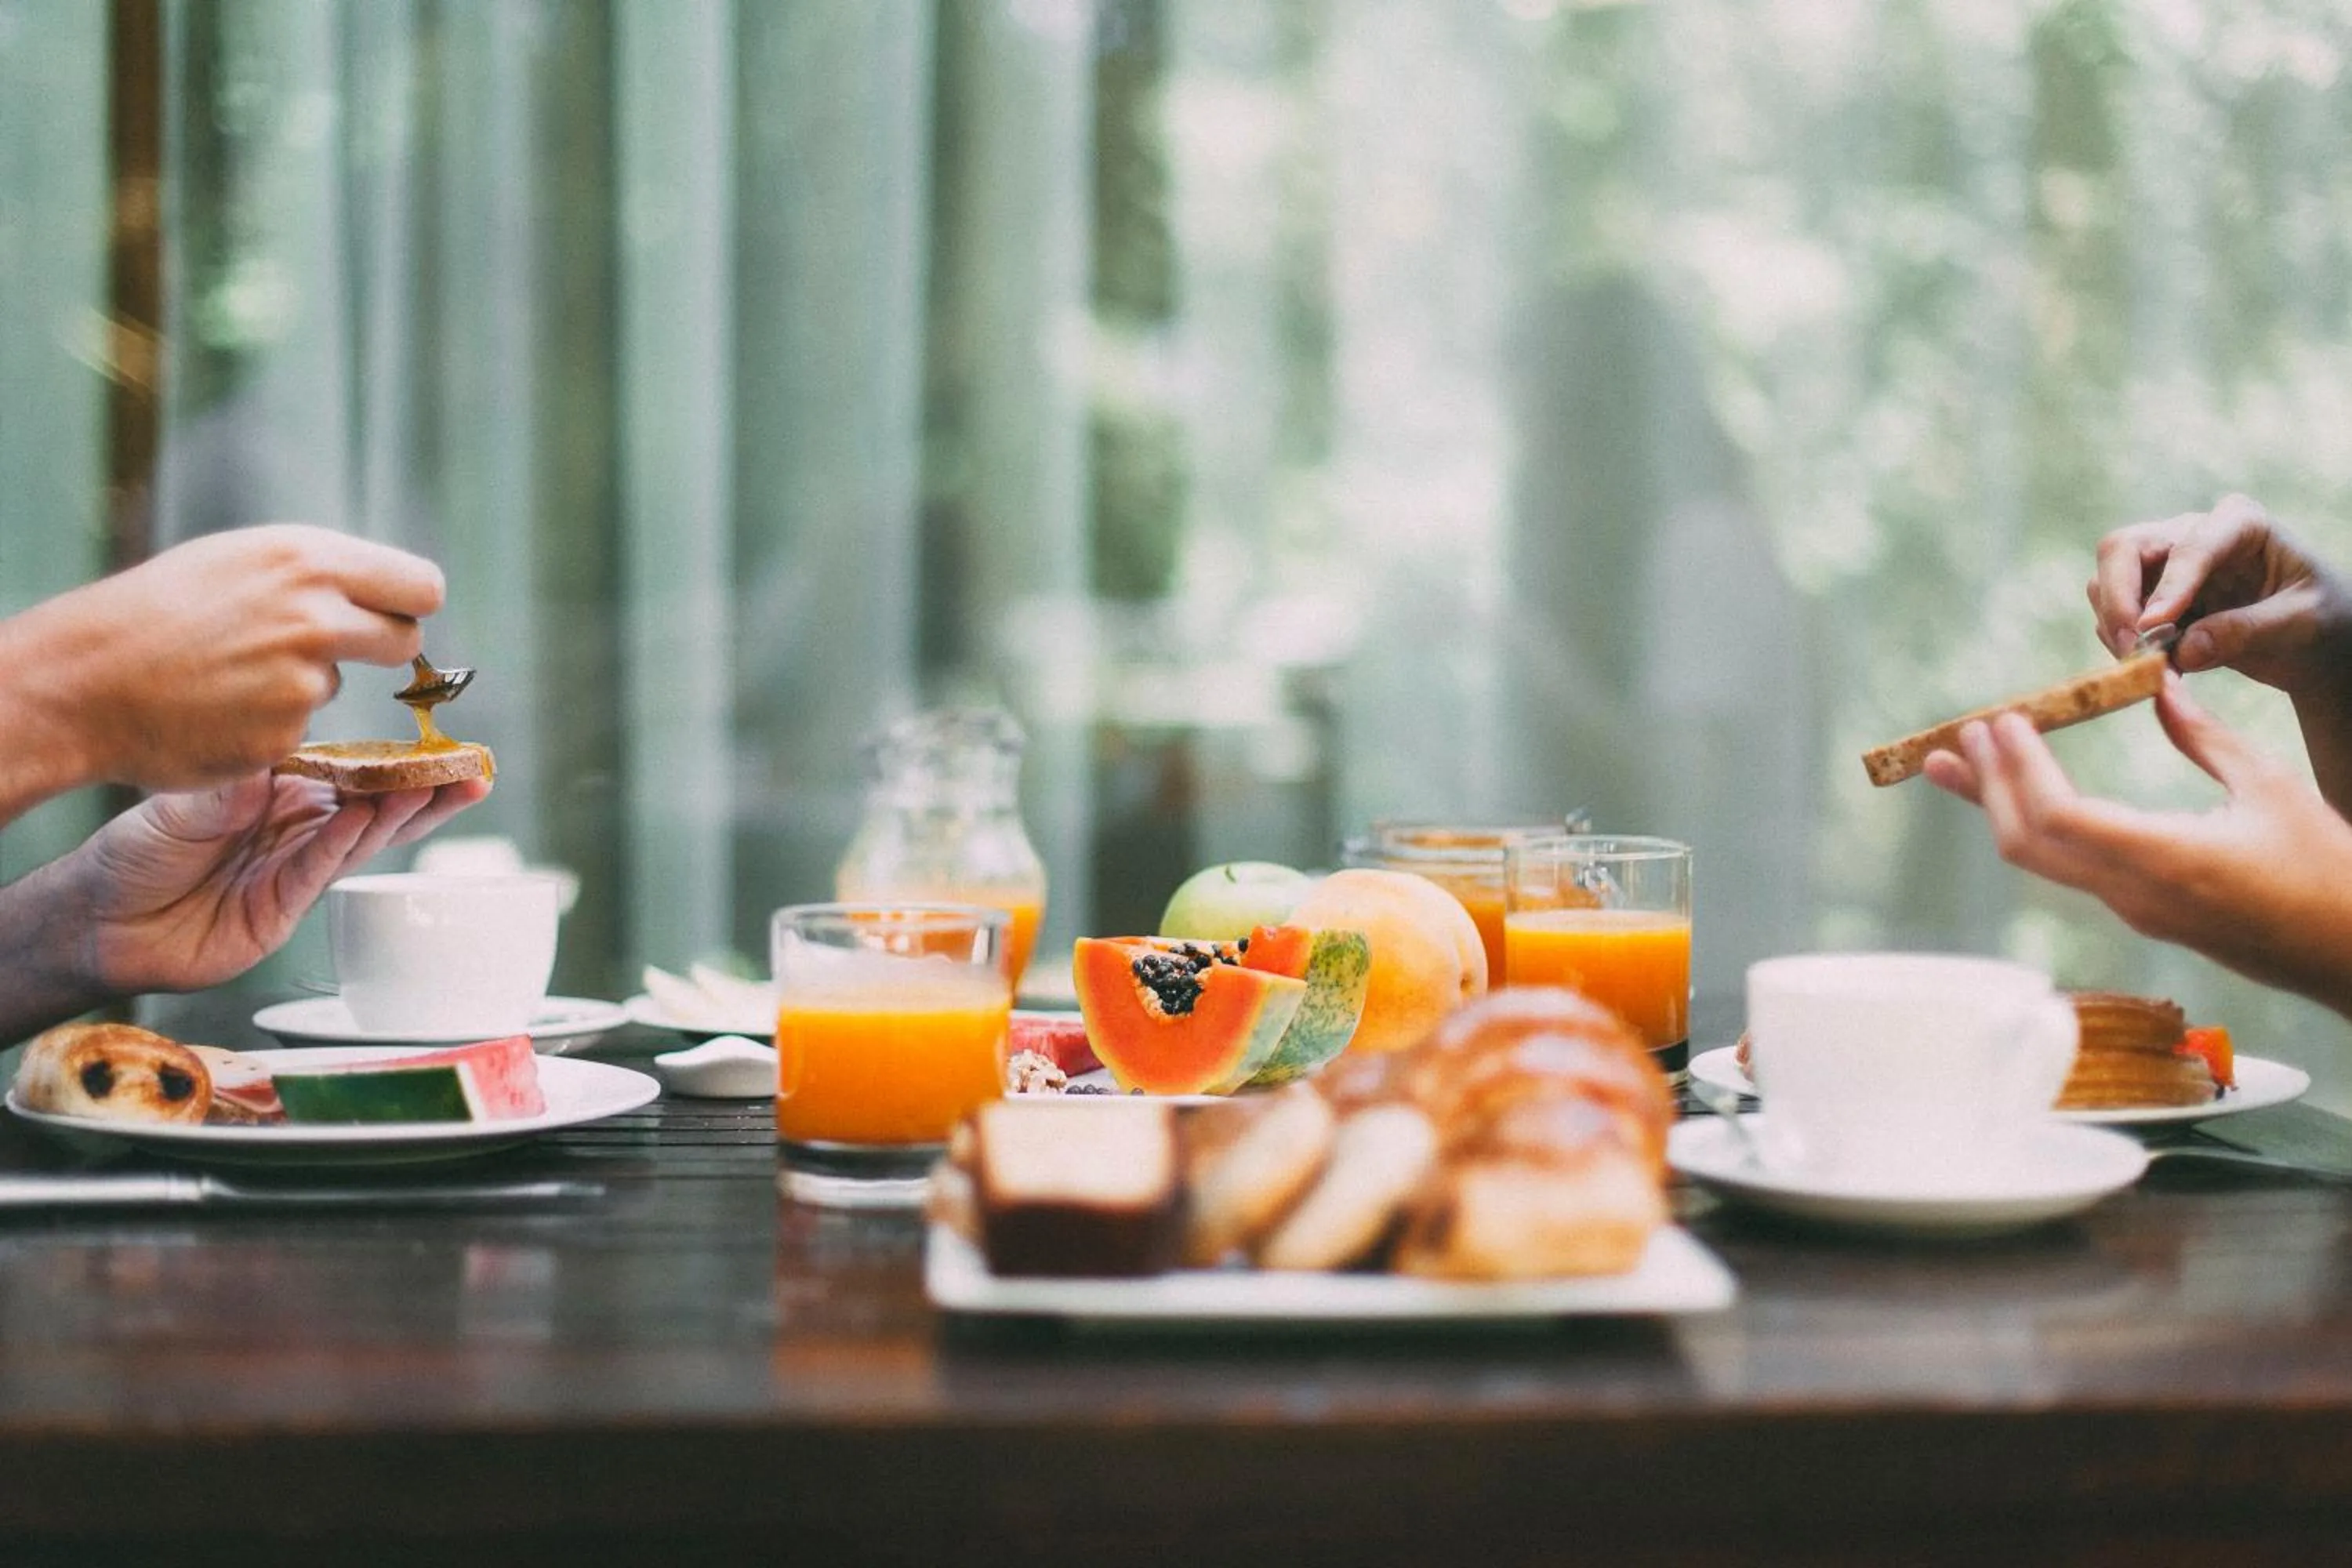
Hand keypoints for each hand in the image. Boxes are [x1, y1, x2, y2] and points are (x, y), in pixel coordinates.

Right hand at [0, 524, 445, 794]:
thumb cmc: (160, 610)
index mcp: (310, 560)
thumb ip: (318, 573)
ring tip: (230, 672)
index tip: (391, 613)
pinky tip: (218, 708)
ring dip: (302, 684)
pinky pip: (299, 726)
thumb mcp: (243, 560)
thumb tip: (381, 589)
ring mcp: (303, 680)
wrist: (82, 677)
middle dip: (381, 648)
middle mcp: (317, 616)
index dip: (408, 604)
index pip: (422, 586)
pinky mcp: (284, 734)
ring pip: (341, 685)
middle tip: (330, 649)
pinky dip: (267, 721)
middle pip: (406, 640)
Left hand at [68, 772, 490, 997]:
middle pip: (374, 803)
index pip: (347, 770)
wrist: (99, 921)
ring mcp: (293, 868)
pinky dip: (348, 842)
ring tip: (447, 787)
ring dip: (407, 813)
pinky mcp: (283, 908)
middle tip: (471, 767)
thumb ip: (232, 789)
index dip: (390, 757)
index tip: (432, 740)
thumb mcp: (179, 805)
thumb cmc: (132, 854)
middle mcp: (293, 827)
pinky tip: (374, 817)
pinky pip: (322, 868)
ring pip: (364, 836)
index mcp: (275, 792)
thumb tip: (276, 756)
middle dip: (425, 787)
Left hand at [1922, 670, 2351, 1018]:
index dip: (2018, 769)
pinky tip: (2020, 792)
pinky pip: (2066, 865)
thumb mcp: (2271, 789)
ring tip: (1959, 763)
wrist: (2350, 954)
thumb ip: (2206, 738)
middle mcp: (2133, 894)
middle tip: (1952, 739)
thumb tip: (2158, 684)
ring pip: (2041, 858)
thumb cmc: (2327, 871)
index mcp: (2165, 860)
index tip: (2002, 720)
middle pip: (2028, 843)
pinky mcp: (2139, 911)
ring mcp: (2132, 908)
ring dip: (1997, 806)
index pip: (2059, 817)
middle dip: (1983, 788)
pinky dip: (2033, 822)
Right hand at [2089, 494, 2351, 697]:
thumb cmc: (2319, 616)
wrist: (2311, 637)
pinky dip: (2121, 645)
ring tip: (2150, 666)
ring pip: (2104, 582)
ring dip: (2115, 627)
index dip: (2169, 587)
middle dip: (2117, 599)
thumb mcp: (2300, 622)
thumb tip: (2185, 650)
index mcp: (2241, 524)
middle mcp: (2192, 534)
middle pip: (2123, 549)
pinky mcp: (2148, 598)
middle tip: (2130, 648)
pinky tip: (2157, 668)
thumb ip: (2247, 631)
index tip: (2150, 629)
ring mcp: (2164, 565)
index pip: (2190, 546)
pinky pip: (2112, 616)